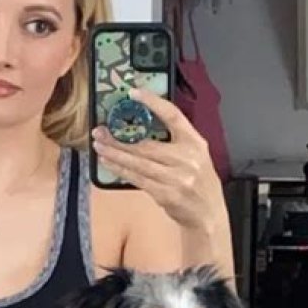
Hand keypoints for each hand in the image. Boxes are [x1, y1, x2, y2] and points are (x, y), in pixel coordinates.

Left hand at [91, 86, 222, 229]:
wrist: (208, 214)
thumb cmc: (198, 183)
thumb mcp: (196, 156)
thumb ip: (175, 142)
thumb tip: (140, 130)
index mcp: (195, 143)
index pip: (173, 115)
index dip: (153, 102)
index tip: (134, 93)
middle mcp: (187, 158)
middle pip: (146, 144)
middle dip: (119, 139)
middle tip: (100, 132)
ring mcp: (177, 178)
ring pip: (138, 163)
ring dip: (115, 154)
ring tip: (99, 146)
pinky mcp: (166, 194)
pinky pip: (137, 179)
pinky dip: (120, 171)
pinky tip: (108, 164)